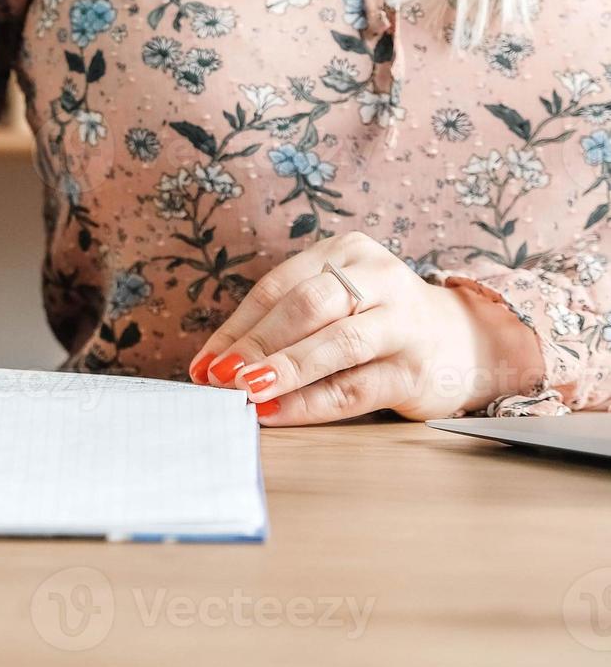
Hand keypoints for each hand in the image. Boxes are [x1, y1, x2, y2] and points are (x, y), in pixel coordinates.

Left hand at [188, 232, 542, 424]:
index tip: (202, 363)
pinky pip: (356, 387)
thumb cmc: (375, 322)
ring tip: (244, 391)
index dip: (236, 327)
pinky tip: (276, 414)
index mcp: (346, 252)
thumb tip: (213, 365)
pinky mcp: (416, 369)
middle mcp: (378, 278)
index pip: (277, 287)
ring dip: (284, 369)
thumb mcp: (333, 304)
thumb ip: (282, 324)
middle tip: (218, 376)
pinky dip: (310, 403)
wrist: (464, 343)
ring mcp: (403, 322)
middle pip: (306, 307)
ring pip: (336, 344)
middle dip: (256, 344)